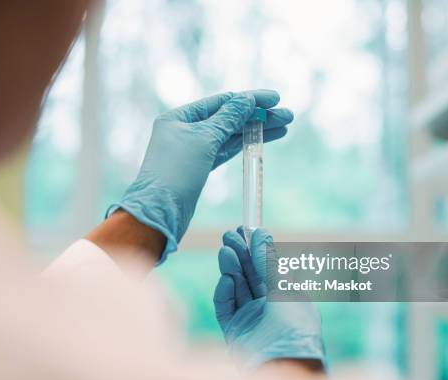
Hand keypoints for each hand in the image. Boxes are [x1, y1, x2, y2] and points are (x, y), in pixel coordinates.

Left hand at [107, 90, 292, 262]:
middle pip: (228, 118)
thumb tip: (246, 100)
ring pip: (230, 135)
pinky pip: (226, 150)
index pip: (221, 102)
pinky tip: (262, 139)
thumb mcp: (204, 139)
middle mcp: (185, 130)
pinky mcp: (200, 167)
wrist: (160, 213)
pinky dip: (244, 145)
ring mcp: (193, 149)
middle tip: (287, 116)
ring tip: (284, 126)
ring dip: (256, 130)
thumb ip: (228, 118)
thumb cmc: (176, 173)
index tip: (275, 99)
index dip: (250, 99)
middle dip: (258, 116)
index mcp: (179, 117)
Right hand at [214, 227, 325, 369]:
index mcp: (286, 297)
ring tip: (225, 248)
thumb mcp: (284, 288)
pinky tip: (227, 277)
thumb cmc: (295, 326)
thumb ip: (268, 262)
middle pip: (250, 275)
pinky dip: (225, 291)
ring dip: (231, 268)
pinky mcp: (235, 331)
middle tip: (229, 233)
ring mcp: (250, 319)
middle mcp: (268, 307)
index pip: (267, 268)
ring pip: (237, 288)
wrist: (286, 365)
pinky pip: (226, 307)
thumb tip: (260, 235)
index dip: (256, 249)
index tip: (246, 229)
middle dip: (240, 254)